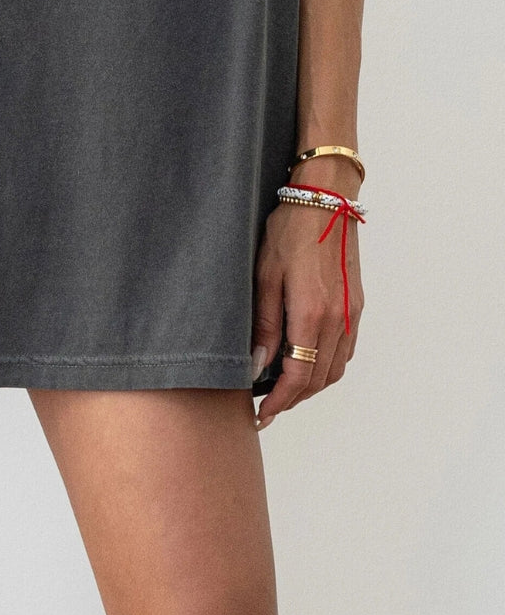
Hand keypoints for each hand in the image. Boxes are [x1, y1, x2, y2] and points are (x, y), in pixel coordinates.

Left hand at [251, 167, 364, 428]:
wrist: (325, 199)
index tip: (261, 415)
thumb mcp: (264, 275)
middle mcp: (339, 320)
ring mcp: (352, 314)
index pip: (298, 377)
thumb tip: (257, 365)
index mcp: (313, 314)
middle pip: (319, 380)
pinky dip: (327, 367)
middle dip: (293, 399)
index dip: (279, 402)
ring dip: (311, 387)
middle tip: (267, 407)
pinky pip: (345, 351)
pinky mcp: (356, 305)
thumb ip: (265, 325)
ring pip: (335, 369)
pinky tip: (307, 363)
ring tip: (283, 390)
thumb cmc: (289, 230)